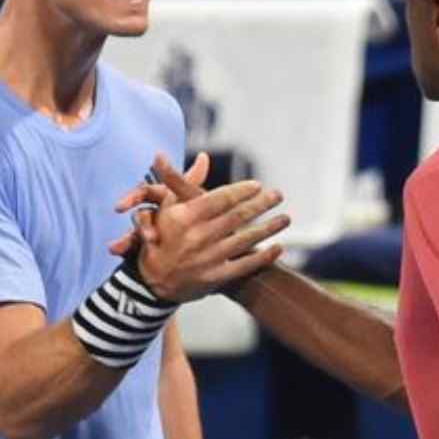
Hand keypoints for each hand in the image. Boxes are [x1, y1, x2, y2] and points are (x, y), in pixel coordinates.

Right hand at [108, 152, 210, 255]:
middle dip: (137, 224)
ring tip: (118, 249)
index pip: (144, 192)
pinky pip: (140, 248)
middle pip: (141, 214)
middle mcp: (158, 211)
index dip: (132, 198)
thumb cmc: (204, 213)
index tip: (119, 208)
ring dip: (126, 239)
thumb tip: (203, 156)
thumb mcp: (194, 197)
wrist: (210, 242)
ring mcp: (155, 229)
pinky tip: (119, 255)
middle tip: (140, 234)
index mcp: (165, 196)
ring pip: (138, 232)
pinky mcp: (152, 245)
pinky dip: (129, 251)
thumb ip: (193, 180)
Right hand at [112, 153, 288, 301]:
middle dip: (262, 204)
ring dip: (269, 228)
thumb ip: (187, 181)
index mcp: (184, 217)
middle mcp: (197, 237)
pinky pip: (245, 265)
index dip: (242, 190)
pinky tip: (278, 247)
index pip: (220, 198)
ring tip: (286, 218)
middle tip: (278, 195)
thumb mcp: (167, 207)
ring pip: (246, 239)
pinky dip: (264, 256)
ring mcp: (208, 259)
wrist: (153, 282)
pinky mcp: (216, 278)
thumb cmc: (162, 236)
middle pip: (238, 216)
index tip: (258, 185)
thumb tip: (204, 157)